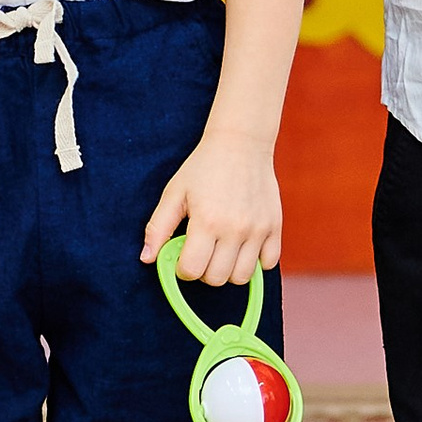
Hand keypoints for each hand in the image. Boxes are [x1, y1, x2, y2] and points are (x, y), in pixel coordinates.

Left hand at [144, 130, 281, 283]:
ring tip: (222, 250)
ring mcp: (258, 229)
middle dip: (204, 271)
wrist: (241, 142)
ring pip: (242, 277)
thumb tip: (147, 258)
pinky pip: (268, 263)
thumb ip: (158, 227)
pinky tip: (244, 245)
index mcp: (207, 221)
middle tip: (202, 251)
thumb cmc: (204, 167)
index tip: (184, 255)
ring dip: (228, 270)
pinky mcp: (274, 226)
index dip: (182, 268)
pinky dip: (256, 261)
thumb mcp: (174, 192)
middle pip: (216, 279)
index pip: (191, 271)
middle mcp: (235, 229)